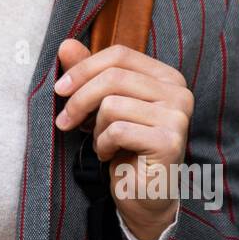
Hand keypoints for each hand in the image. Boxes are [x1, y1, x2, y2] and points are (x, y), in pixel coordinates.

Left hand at [54, 41, 192, 239]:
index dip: (84, 68)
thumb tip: (65, 44)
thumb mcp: (102, 106)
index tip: (59, 89)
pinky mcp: (169, 141)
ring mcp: (177, 117)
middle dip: (80, 99)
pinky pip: (117, 130)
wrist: (144, 195)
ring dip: (95, 128)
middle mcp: (179, 92)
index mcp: (167, 76)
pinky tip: (110, 155)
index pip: (119, 54)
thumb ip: (88, 74)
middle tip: (65, 121)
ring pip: (111, 104)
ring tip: (101, 143)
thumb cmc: (124, 147)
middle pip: (113, 76)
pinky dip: (103, 144)